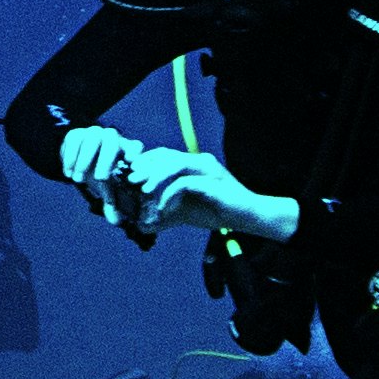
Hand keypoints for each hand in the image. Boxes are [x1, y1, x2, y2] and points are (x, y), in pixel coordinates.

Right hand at [56, 125, 151, 214]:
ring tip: (77, 180)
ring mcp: (93, 133)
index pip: (135, 146)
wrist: (76, 157)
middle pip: (112, 140)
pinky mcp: (76, 133)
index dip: (134, 152)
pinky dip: (70, 157)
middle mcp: (111, 137)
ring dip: (84, 161)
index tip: (130, 163)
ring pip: (92, 140)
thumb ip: (111, 202)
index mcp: (124, 149)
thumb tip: (116, 221)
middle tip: (99, 179)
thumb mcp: (106, 186)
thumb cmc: (98, 172)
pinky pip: (74, 141)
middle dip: (107, 159)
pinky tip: (67, 172)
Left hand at [141, 152, 300, 246]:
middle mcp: (199, 161)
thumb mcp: (185, 213)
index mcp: (192, 164)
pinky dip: (170, 195)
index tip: (129, 174)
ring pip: (174, 164)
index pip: (163, 154)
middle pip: (165, 155)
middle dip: (145, 167)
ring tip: (144, 191)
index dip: (145, 161)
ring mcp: (207, 169)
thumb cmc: (218, 212)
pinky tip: (164, 208)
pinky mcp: (212, 182)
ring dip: (155, 177)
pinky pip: (185, 183)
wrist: (249, 217)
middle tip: (131, 180)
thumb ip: (165, 214)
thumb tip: (142, 225)